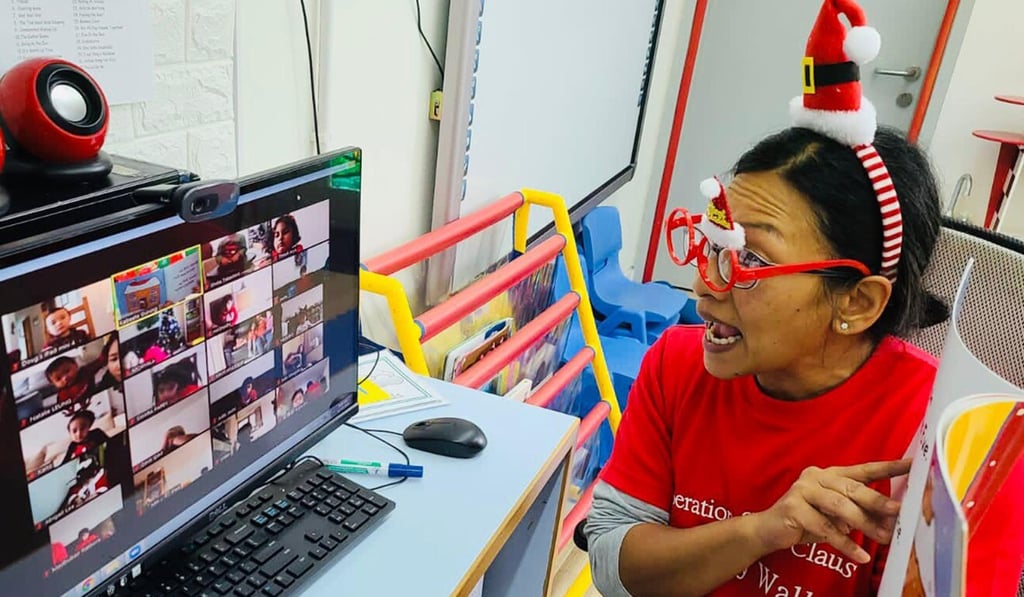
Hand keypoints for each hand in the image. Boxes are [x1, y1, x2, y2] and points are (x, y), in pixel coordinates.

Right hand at [750, 459, 909, 563]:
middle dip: (878, 502)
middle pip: (853, 488)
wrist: (769, 530)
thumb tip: (892, 519)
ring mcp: (802, 490)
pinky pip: (825, 528)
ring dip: (865, 525)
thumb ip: (860, 513)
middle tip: (898, 513)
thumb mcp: (837, 516)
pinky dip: (845, 543)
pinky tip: (859, 554)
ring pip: (840, 507)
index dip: (888, 468)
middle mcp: (816, 477)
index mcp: (830, 474)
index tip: (912, 466)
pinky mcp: (793, 508)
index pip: (863, 470)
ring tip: (884, 539)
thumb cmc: (807, 520)